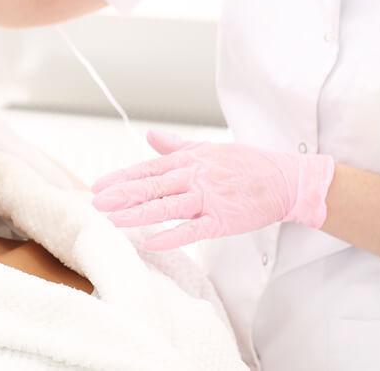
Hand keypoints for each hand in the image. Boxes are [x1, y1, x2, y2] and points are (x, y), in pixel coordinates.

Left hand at [91, 130, 335, 251]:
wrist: (283, 180)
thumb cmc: (245, 163)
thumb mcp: (208, 148)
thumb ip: (176, 146)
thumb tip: (150, 136)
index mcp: (189, 160)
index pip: (148, 168)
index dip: (122, 177)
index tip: (98, 185)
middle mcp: (195, 177)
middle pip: (152, 186)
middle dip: (122, 194)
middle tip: (95, 202)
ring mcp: (208, 199)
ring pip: (166, 207)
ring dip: (137, 214)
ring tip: (112, 219)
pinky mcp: (222, 220)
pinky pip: (192, 230)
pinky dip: (171, 236)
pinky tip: (149, 242)